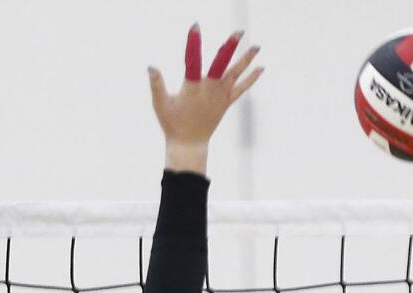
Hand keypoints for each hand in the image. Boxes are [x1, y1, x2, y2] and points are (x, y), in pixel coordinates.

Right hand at [149, 25, 262, 174]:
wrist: (189, 144)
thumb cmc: (172, 124)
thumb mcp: (160, 105)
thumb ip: (157, 85)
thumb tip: (152, 67)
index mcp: (192, 89)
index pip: (193, 61)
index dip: (194, 44)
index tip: (195, 28)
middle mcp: (209, 91)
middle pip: (221, 65)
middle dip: (229, 47)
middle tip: (239, 32)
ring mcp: (220, 97)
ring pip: (235, 75)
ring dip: (246, 60)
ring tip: (257, 46)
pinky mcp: (226, 103)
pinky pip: (241, 89)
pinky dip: (251, 79)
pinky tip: (260, 68)